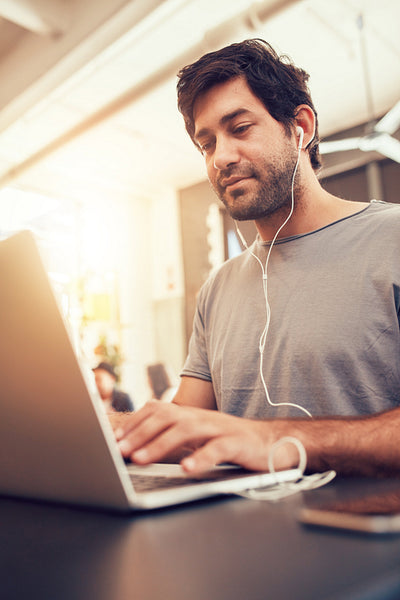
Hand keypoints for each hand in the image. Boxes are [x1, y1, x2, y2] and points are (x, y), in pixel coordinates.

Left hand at [112, 401, 297, 473]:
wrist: (273, 443)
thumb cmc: (230, 442)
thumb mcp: (199, 438)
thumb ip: (174, 438)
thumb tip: (138, 446)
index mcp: (191, 415)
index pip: (157, 410)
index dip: (135, 422)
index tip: (115, 438)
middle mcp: (203, 417)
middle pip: (167, 416)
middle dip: (140, 433)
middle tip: (120, 451)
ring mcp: (220, 428)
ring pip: (187, 430)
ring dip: (160, 444)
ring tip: (141, 459)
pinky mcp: (238, 443)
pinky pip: (217, 448)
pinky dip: (201, 458)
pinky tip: (186, 469)